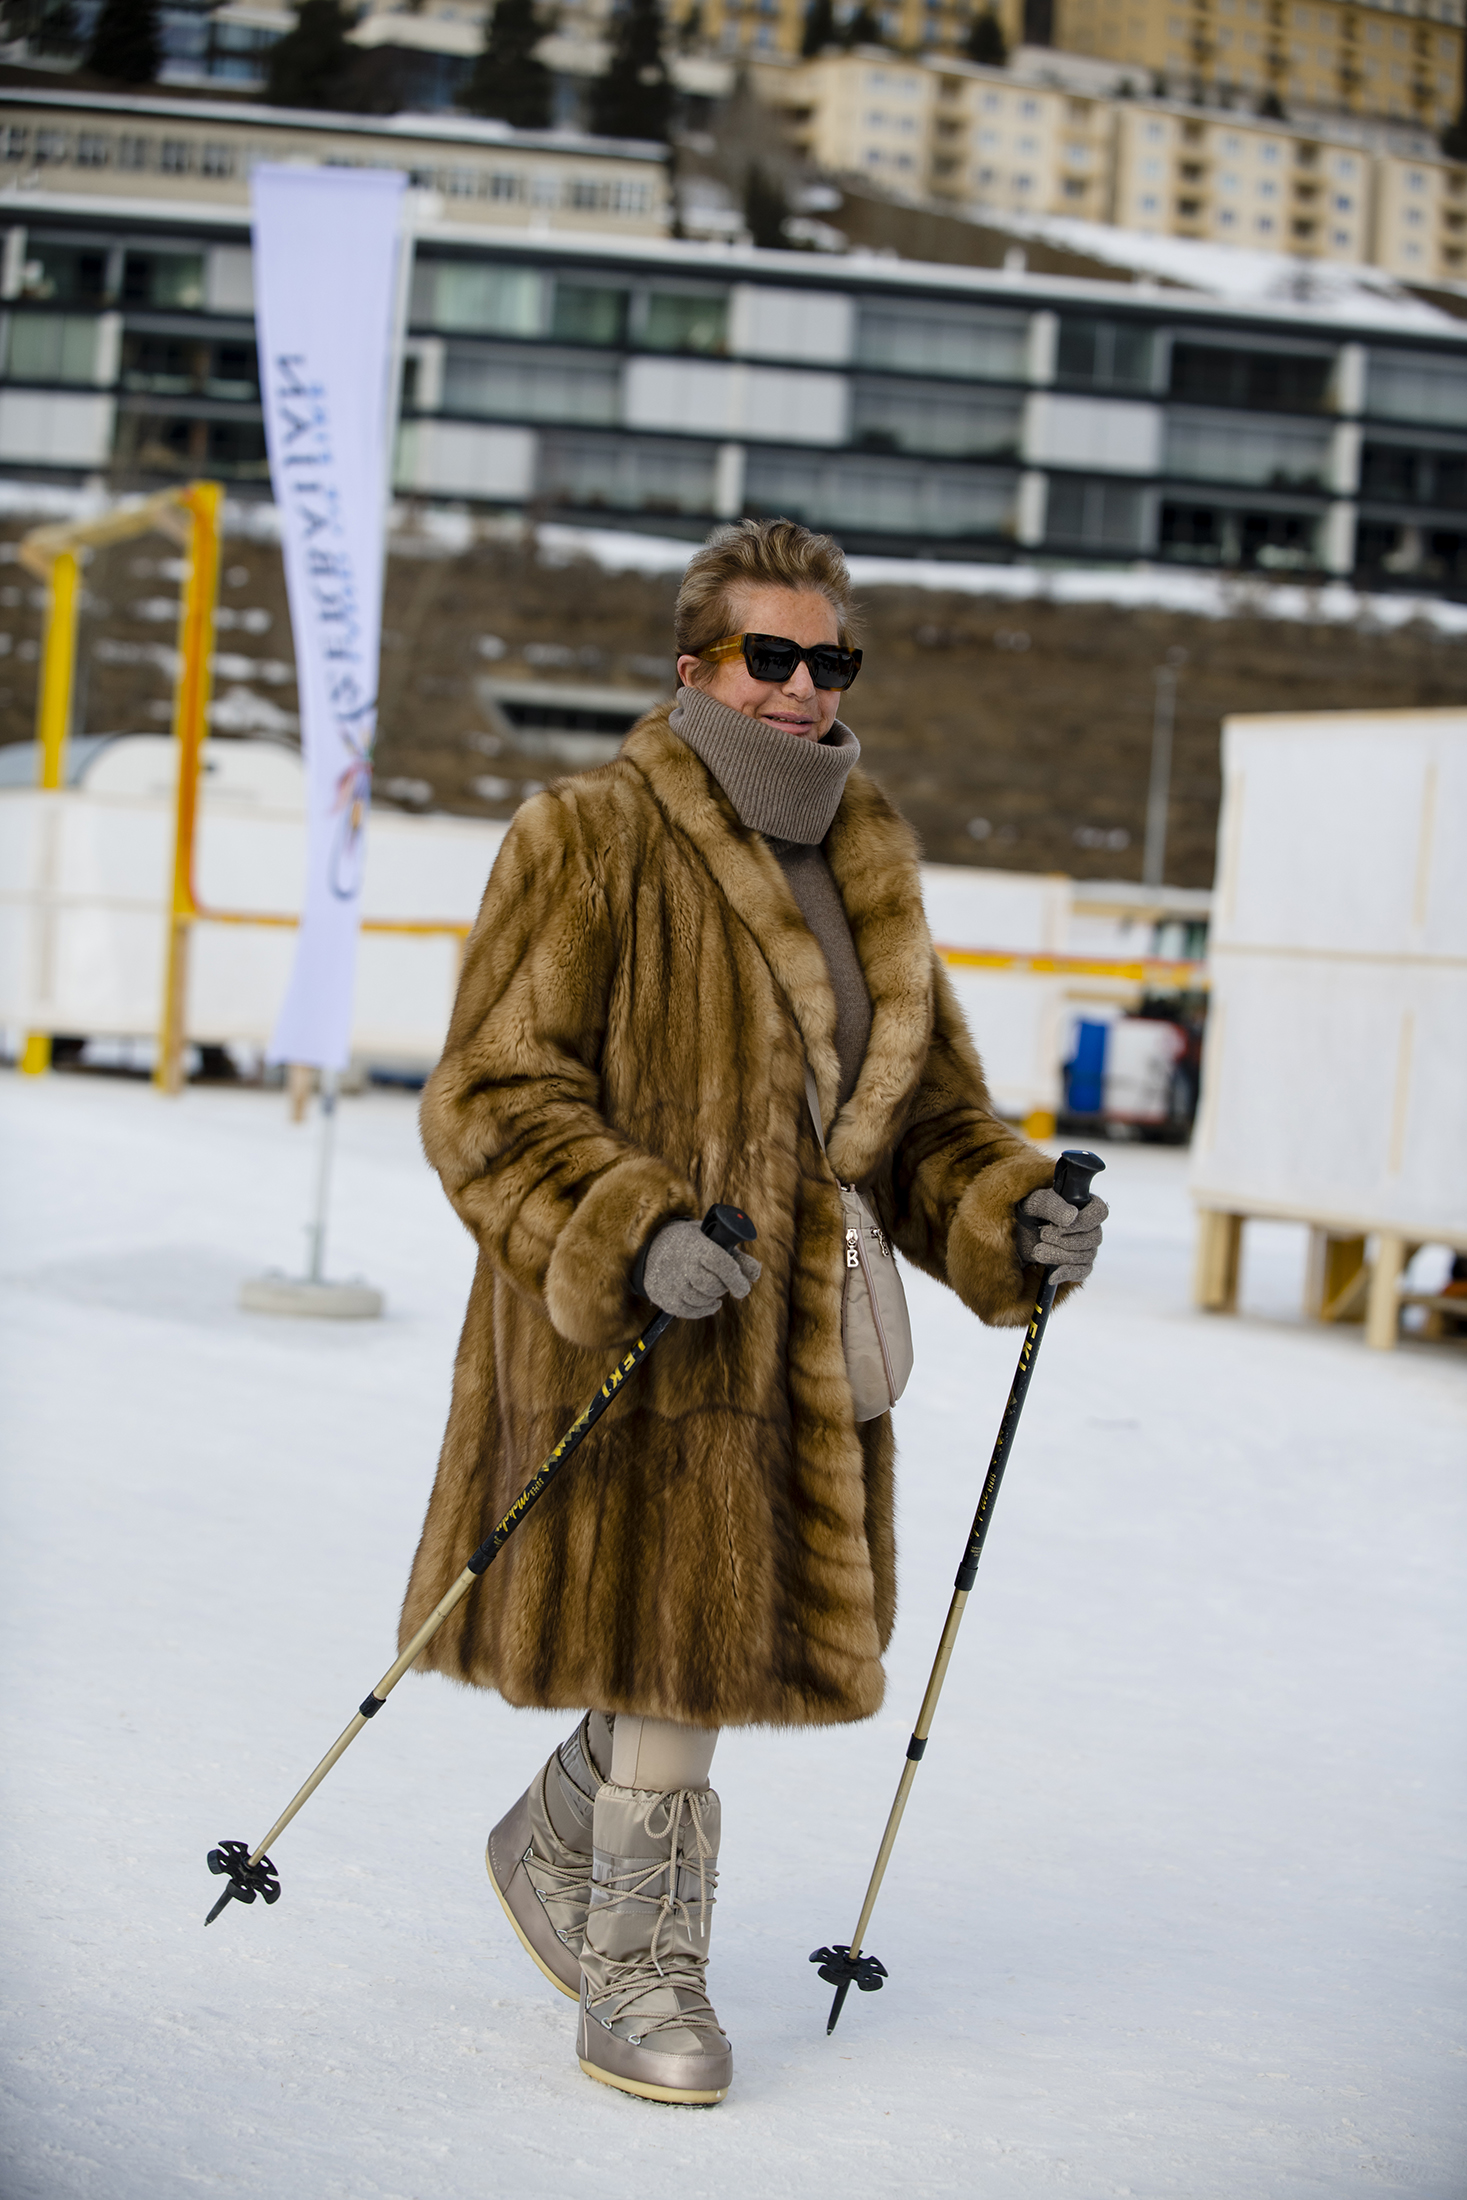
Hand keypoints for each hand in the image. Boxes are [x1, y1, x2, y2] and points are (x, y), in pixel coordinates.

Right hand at [640, 1221, 761, 1319]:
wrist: (652, 1247)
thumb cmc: (692, 1243)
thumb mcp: (713, 1240)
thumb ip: (737, 1256)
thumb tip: (755, 1274)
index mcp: (696, 1245)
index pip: (721, 1264)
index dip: (736, 1279)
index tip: (743, 1288)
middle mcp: (681, 1264)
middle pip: (713, 1286)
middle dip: (724, 1287)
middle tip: (723, 1281)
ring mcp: (671, 1283)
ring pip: (703, 1300)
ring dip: (713, 1296)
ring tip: (711, 1286)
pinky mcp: (664, 1299)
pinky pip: (691, 1312)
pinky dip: (704, 1309)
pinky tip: (708, 1301)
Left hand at [1014, 1186, 1108, 1285]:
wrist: (1018, 1231)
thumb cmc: (1031, 1211)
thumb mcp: (1037, 1203)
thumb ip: (1054, 1207)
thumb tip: (1071, 1217)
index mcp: (1084, 1206)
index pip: (1099, 1212)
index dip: (1085, 1220)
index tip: (1063, 1225)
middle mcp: (1089, 1227)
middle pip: (1094, 1238)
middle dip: (1066, 1240)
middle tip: (1043, 1235)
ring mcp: (1085, 1247)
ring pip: (1086, 1256)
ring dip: (1060, 1255)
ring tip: (1038, 1251)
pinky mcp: (1076, 1264)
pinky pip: (1081, 1272)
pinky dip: (1067, 1273)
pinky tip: (1052, 1275)